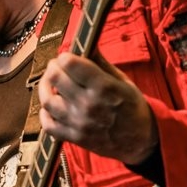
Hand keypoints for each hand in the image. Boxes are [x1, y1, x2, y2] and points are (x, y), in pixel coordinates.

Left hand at [37, 51, 158, 163]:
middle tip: (58, 67)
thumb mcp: (123, 81)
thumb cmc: (133, 108)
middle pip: (55, 78)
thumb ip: (101, 63)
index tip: (68, 57)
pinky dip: (45, 114)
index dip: (65, 56)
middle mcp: (88, 104)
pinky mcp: (74, 137)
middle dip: (54, 68)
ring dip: (45, 88)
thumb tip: (86, 44)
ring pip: (47, 100)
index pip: (70, 63)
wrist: (140, 141)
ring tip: (52, 84)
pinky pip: (48, 125)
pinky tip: (51, 107)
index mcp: (103, 87)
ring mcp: (79, 122)